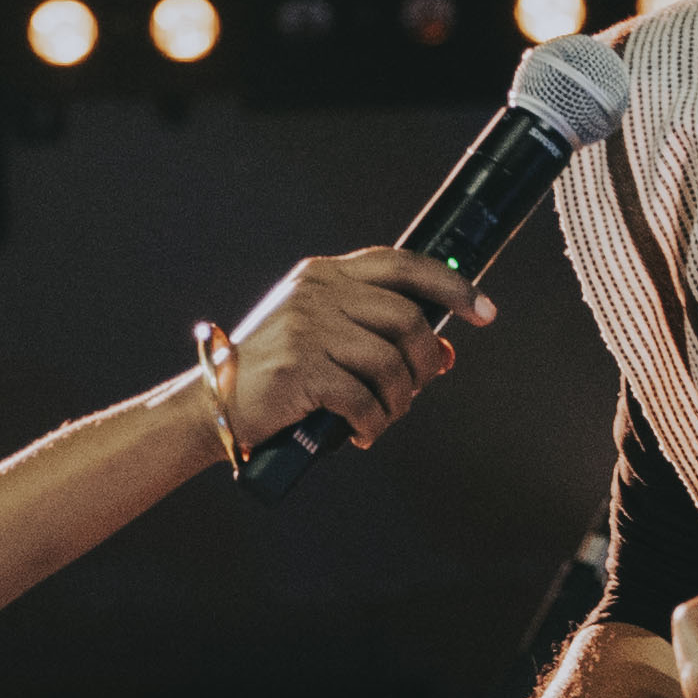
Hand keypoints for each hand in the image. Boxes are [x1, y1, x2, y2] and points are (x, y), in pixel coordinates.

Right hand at [211, 248, 486, 458]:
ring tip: (384, 417)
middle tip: (416, 388)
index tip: (483, 310)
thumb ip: (378, 337)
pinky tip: (361, 432)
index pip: (402, 265)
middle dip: (424, 362)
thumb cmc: (277, 376)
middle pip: (407, 318)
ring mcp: (307, 327)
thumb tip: (444, 353)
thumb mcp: (326, 341)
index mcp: (324, 275)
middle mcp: (317, 293)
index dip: (451, 284)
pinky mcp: (300, 368)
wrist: (214, 404)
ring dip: (399, 400)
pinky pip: (363, 398)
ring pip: (390, 361)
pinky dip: (373, 422)